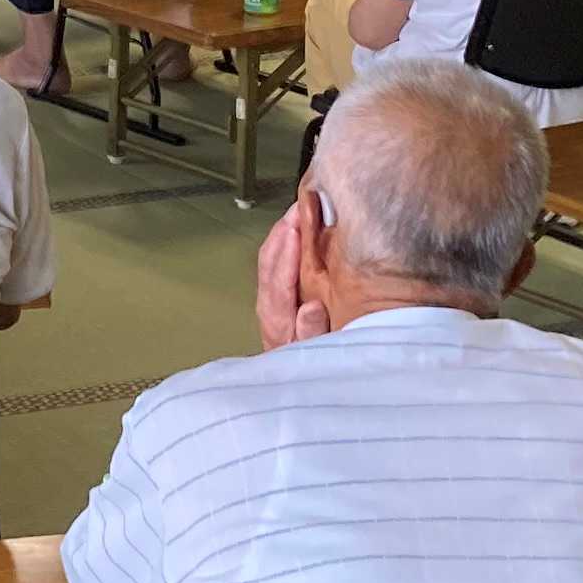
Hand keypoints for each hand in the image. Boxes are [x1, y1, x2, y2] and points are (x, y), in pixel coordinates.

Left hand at [252, 193, 332, 351]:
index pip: (279, 280)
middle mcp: (268, 303)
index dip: (287, 253)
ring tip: (302, 207)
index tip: (298, 227)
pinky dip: (285, 239)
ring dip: (283, 230)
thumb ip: (311, 332)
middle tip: (303, 204)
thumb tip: (312, 307)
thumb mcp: (314, 353)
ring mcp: (269, 296)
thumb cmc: (309, 363)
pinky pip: (275, 260)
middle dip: (284, 230)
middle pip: (269, 260)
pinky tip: (300, 226)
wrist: (290, 378)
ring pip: (270, 256)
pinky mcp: (273, 292)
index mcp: (278, 318)